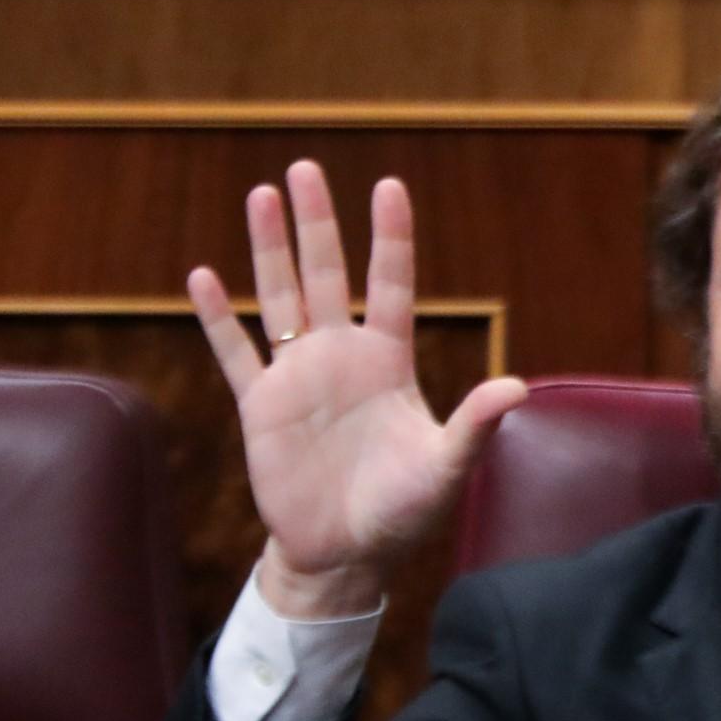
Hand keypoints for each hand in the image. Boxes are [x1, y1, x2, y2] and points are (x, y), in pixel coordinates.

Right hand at [187, 162, 527, 617]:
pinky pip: (235, 353)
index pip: (390, 284)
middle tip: (305, 168)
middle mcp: (342, 356)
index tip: (388, 185)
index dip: (390, 237)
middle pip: (327, 274)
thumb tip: (517, 388)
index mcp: (389, 361)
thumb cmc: (403, 510)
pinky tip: (203, 277)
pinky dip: (218, 318)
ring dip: (269, 249)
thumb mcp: (445, 468)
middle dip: (317, 223)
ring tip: (260, 195)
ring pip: (279, 298)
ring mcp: (298, 376)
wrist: (346, 551)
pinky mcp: (259, 406)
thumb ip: (476, 427)